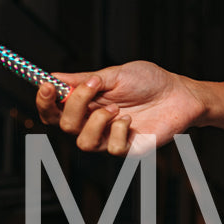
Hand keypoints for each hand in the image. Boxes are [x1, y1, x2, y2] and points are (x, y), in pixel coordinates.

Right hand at [35, 60, 204, 155]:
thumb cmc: (148, 81)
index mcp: (86, 104)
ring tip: (117, 108)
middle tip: (94, 88)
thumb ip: (84, 80)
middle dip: (74, 106)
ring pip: (84, 143)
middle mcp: (94, 123)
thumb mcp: (114, 74)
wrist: (179, 92)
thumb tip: (52, 77)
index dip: (44, 102)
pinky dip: (119, 132)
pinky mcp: (129, 149)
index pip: (53, 111)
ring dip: (97, 121)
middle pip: (64, 126)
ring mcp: (110, 139)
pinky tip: (131, 121)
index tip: (47, 86)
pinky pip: (113, 149)